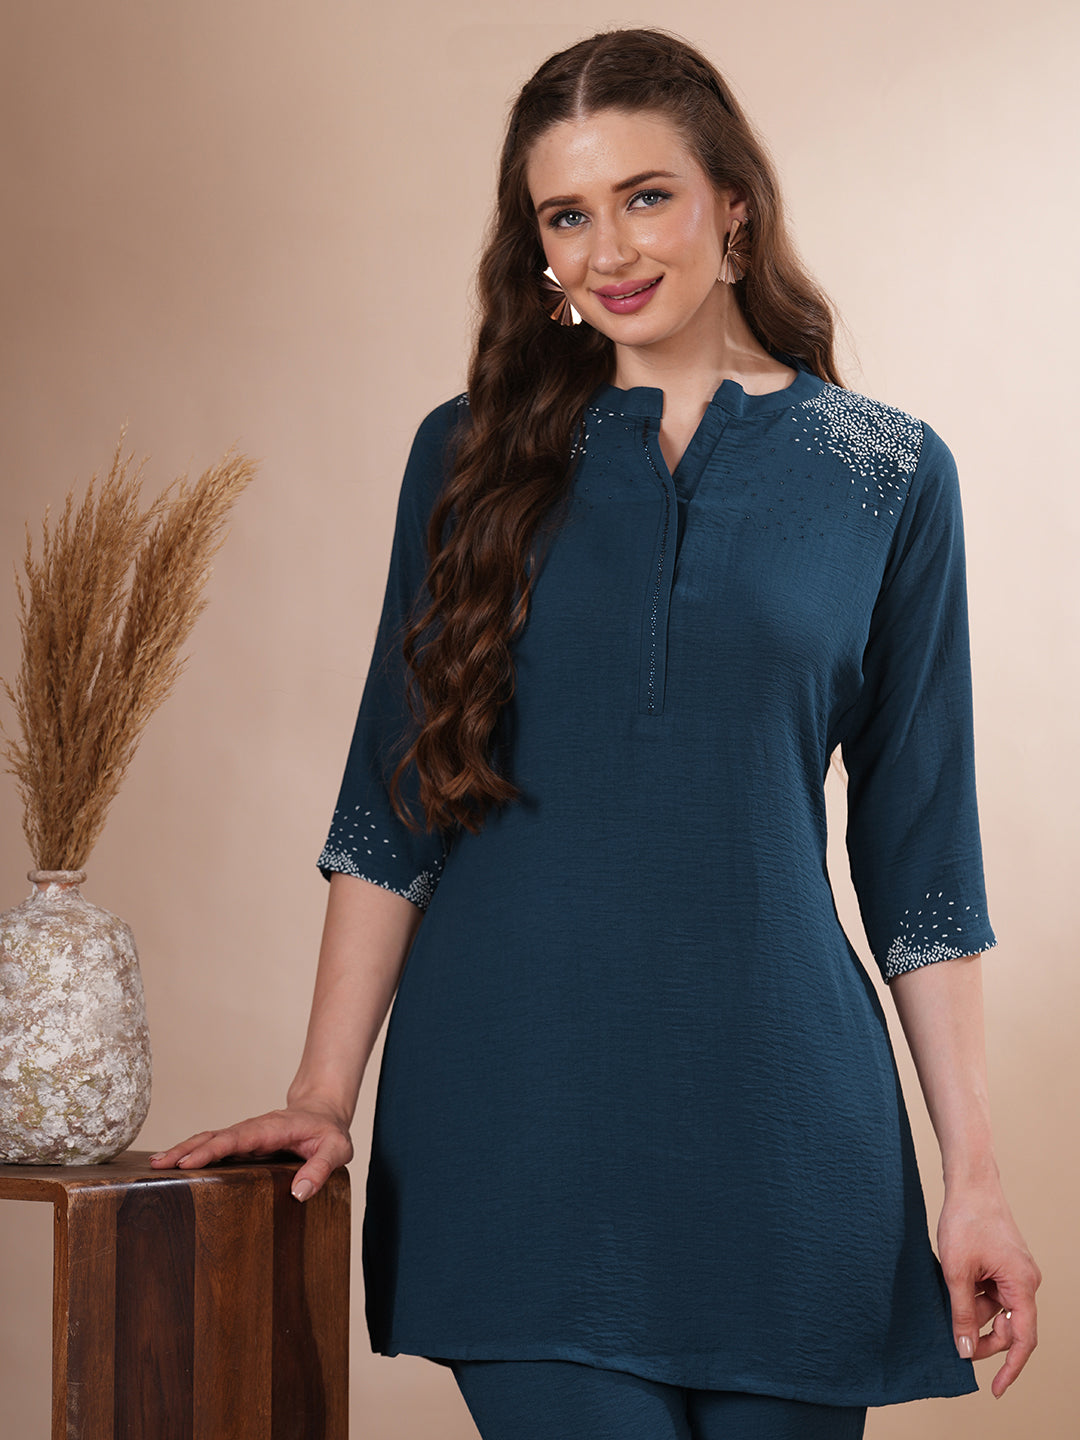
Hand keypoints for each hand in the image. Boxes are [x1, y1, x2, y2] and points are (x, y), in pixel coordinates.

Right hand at [148, 1105, 352, 1201]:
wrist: (324, 1113)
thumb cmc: (329, 1132)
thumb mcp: (337, 1149)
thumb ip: (320, 1168)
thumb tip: (298, 1194)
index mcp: (272, 1128)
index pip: (237, 1137)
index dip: (212, 1149)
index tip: (187, 1162)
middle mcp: (254, 1129)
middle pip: (215, 1136)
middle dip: (186, 1149)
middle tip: (157, 1166)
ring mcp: (246, 1136)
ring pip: (211, 1139)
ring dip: (184, 1150)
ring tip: (156, 1165)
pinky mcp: (244, 1144)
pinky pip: (216, 1147)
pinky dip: (194, 1153)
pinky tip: (176, 1164)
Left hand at [937, 1179, 1041, 1397]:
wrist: (969, 1182)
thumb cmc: (965, 1220)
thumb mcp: (956, 1272)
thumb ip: (960, 1313)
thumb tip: (963, 1349)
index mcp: (1022, 1286)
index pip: (1023, 1339)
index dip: (1010, 1368)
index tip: (995, 1389)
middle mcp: (1025, 1282)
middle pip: (1009, 1327)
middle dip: (982, 1337)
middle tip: (954, 1343)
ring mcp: (1015, 1272)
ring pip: (996, 1309)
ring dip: (973, 1313)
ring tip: (947, 1298)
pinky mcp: (1004, 1264)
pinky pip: (992, 1292)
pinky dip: (973, 1296)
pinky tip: (953, 1287)